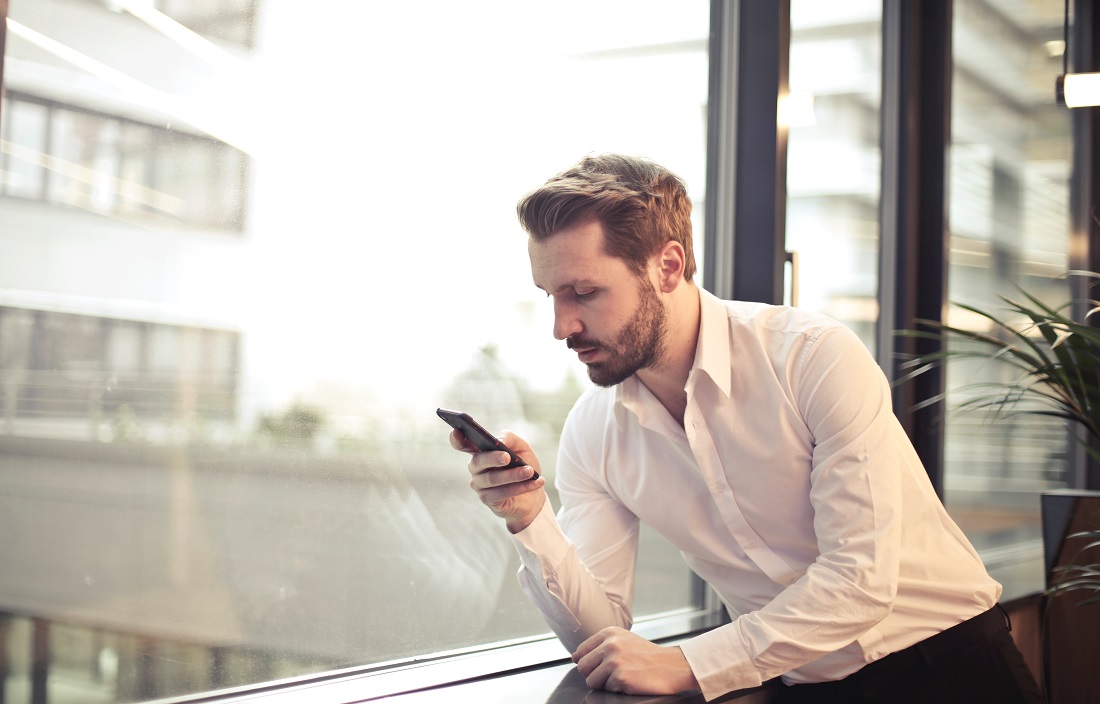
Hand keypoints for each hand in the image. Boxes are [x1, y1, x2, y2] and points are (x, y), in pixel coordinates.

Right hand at [451, 429, 545, 532]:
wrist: (534, 494)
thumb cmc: (524, 466)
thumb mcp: (522, 448)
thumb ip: (510, 438)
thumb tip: (499, 441)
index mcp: (481, 451)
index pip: (462, 444)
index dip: (456, 438)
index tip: (456, 431)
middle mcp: (476, 467)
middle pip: (478, 460)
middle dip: (493, 458)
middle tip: (507, 457)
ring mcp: (479, 484)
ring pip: (493, 478)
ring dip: (513, 475)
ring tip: (530, 471)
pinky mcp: (487, 499)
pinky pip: (502, 493)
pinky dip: (521, 487)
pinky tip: (535, 482)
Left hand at [572, 627, 698, 695]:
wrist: (671, 666)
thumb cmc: (648, 655)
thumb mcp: (624, 639)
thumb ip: (601, 645)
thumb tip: (576, 657)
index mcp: (609, 633)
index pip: (581, 651)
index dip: (586, 662)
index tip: (596, 666)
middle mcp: (610, 644)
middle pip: (583, 667)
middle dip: (593, 674)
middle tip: (610, 674)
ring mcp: (614, 661)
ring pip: (591, 681)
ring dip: (604, 683)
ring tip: (621, 677)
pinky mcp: (621, 678)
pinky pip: (606, 689)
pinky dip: (617, 689)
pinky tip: (630, 681)